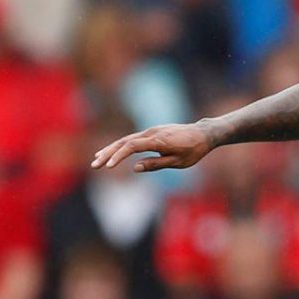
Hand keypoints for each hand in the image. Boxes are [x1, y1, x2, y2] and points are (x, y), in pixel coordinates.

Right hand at [92, 122, 216, 171]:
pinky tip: (112, 152)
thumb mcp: (178, 162)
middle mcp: (151, 133)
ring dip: (111, 149)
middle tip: (94, 164)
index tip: (109, 166)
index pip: (132, 146)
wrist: (203, 134)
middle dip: (108, 153)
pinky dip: (120, 146)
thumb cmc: (193, 150)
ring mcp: (151, 131)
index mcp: (158, 141)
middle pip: (124, 142)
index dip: (119, 156)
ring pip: (126, 139)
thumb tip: (135, 167)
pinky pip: (132, 139)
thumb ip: (156, 164)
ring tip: (97, 159)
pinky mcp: (152, 132)